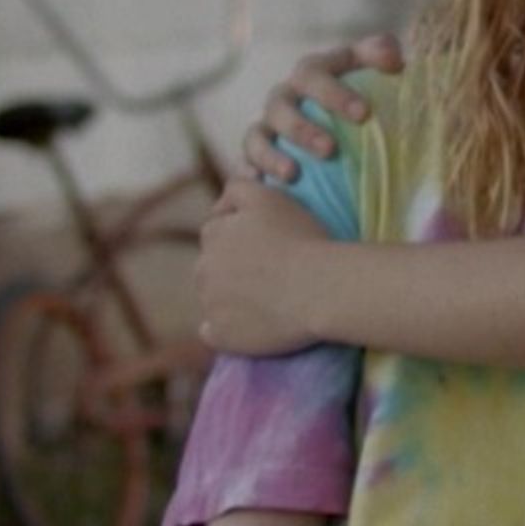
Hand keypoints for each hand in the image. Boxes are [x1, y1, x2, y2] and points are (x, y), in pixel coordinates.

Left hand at [197, 178, 330, 354]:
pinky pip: (213, 333)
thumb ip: (236, 189)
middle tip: (268, 274)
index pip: (217, 233)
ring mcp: (210, 305)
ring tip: (265, 300)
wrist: (322, 289)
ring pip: (212, 299)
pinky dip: (226, 330)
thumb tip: (220, 203)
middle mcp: (202, 269)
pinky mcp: (222, 336)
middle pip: (211, 267)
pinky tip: (249, 325)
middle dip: (230, 269)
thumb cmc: (301, 239)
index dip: (241, 239)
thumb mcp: (267, 197)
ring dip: (228, 298)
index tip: (266, 247)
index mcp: (212, 235)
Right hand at [242, 35, 406, 181]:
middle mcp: (283, 98)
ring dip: (272, 155)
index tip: (363, 114)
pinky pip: (246, 165)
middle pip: (280, 106)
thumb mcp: (373, 73)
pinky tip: (263, 187)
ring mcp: (266, 127)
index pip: (313, 74)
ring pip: (257, 137)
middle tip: (330, 149)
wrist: (341, 131)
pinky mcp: (254, 157)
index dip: (334, 92)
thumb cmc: (362, 101)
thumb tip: (392, 57)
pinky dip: (251, 175)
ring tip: (293, 174)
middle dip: (302, 128)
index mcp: (310, 75)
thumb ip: (382, 55)